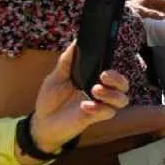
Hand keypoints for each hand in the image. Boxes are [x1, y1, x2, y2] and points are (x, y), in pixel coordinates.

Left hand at [27, 43, 129, 158]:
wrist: (42, 122)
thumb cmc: (50, 99)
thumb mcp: (56, 77)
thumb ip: (67, 61)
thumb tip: (76, 42)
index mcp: (93, 80)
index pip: (112, 72)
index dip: (114, 66)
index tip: (107, 64)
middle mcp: (100, 92)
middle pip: (123, 84)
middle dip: (118, 79)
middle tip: (103, 75)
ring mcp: (99, 105)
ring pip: (122, 100)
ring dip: (112, 94)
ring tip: (95, 90)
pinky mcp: (95, 118)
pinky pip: (108, 113)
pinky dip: (99, 109)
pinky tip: (85, 106)